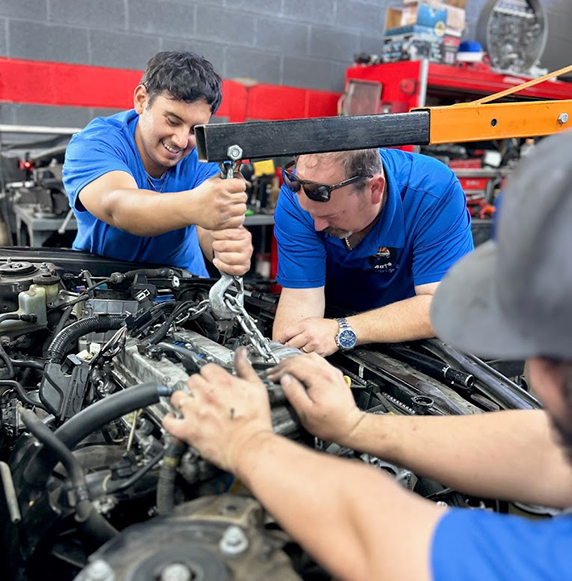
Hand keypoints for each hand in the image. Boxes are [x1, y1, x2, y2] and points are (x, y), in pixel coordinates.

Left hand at [162, 347, 273, 472]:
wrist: (251, 446)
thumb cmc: (256, 421)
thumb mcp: (257, 388)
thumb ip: (245, 368)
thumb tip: (241, 354)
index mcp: (222, 382)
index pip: (207, 368)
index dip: (210, 374)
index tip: (212, 380)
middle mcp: (206, 394)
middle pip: (191, 379)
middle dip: (197, 385)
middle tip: (202, 393)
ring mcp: (194, 411)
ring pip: (177, 396)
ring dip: (182, 399)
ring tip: (188, 404)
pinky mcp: (188, 430)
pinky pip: (169, 421)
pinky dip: (169, 419)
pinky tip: (173, 418)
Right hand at [192, 176, 246, 229]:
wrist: (190, 208)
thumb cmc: (202, 194)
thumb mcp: (212, 181)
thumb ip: (227, 177)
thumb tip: (240, 176)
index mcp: (220, 187)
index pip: (242, 185)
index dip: (239, 186)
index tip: (236, 189)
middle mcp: (223, 200)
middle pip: (244, 197)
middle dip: (239, 197)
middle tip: (233, 198)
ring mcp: (223, 212)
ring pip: (243, 208)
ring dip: (239, 207)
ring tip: (232, 206)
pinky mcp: (223, 223)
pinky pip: (239, 220)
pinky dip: (237, 218)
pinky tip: (231, 214)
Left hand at [212, 226, 252, 275]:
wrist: (232, 252)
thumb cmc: (229, 240)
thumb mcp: (228, 229)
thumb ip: (226, 224)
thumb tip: (220, 218)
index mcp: (245, 235)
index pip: (228, 234)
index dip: (217, 234)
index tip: (214, 234)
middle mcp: (248, 247)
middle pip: (227, 246)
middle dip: (216, 245)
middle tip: (215, 244)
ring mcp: (246, 258)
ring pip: (228, 258)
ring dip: (219, 256)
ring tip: (217, 253)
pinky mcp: (244, 268)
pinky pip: (231, 269)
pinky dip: (221, 266)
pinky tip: (217, 261)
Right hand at [267, 353, 364, 444]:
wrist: (350, 426)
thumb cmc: (330, 423)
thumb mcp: (306, 413)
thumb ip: (294, 393)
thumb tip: (284, 380)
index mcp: (319, 379)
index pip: (294, 366)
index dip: (280, 370)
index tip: (271, 376)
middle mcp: (327, 372)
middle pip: (301, 359)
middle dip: (284, 364)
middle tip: (273, 371)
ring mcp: (332, 372)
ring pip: (310, 357)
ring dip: (294, 360)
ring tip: (283, 367)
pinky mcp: (335, 375)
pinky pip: (318, 361)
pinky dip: (305, 361)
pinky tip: (300, 366)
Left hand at [277, 317, 338, 356]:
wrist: (339, 332)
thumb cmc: (323, 326)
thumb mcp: (308, 321)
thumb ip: (296, 329)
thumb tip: (284, 337)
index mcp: (304, 326)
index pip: (286, 334)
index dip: (280, 340)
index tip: (277, 343)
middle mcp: (309, 335)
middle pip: (290, 345)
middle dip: (286, 348)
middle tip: (284, 350)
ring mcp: (314, 344)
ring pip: (298, 352)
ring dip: (295, 353)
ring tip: (294, 353)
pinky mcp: (319, 352)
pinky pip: (307, 357)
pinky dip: (304, 357)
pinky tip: (304, 355)